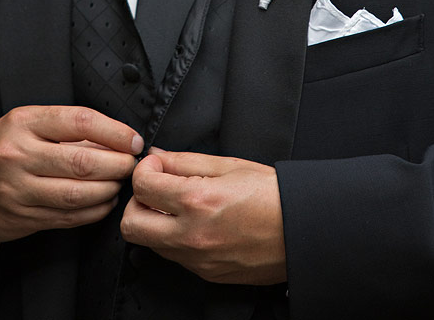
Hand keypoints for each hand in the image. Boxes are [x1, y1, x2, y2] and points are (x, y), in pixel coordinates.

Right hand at [0, 105, 143, 241]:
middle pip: (83, 161)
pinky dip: (93, 211)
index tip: (133, 139)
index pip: (80, 122)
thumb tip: (113, 137)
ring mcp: (19, 190)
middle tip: (132, 165)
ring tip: (120, 183)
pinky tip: (103, 203)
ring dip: (109, 190)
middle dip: (117, 164)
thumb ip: (64, 128)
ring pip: (77, 193)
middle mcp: (19, 155)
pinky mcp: (22, 218)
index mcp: (24, 123)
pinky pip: (68, 217)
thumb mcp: (24, 123)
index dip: (114, 132)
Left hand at [120, 150, 286, 284]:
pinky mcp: (206, 275)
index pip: (142, 185)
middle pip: (131, 225)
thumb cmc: (273, 196)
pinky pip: (174, 256)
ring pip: (149, 244)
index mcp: (197, 201)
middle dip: (137, 201)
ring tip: (177, 205)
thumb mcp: (230, 165)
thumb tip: (159, 157)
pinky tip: (195, 223)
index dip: (145, 169)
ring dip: (154, 222)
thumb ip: (186, 161)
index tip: (157, 165)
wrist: (302, 231)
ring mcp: (197, 260)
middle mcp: (192, 236)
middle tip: (156, 188)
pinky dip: (174, 239)